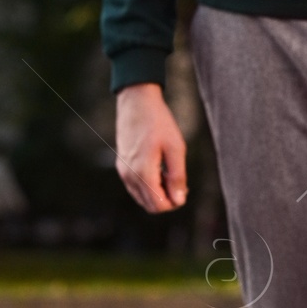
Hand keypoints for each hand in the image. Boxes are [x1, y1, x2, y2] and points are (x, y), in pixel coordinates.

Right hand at [115, 82, 188, 212]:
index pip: (158, 205)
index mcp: (142, 172)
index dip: (174, 202)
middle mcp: (129, 175)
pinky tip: (159, 170)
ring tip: (169, 173)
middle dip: (167, 200)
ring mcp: (123, 171)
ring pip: (142, 198)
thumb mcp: (176, 148)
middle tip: (179, 182)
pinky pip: (136, 187)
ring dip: (158, 193)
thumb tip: (179, 200)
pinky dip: (149, 186)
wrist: (137, 102)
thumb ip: (178, 176)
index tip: (184, 187)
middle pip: (150, 205)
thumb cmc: (159, 122)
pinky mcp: (122, 166)